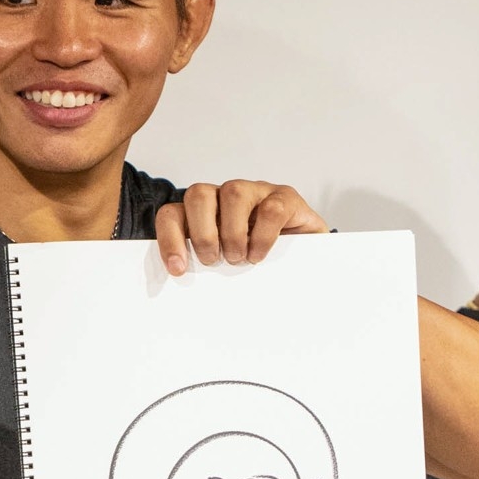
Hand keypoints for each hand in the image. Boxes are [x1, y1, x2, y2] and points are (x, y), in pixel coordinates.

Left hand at [155, 181, 326, 275]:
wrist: (308, 258)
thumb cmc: (259, 261)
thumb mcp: (227, 265)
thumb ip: (207, 267)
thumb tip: (185, 286)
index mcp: (204, 213)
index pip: (173, 214)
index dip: (169, 238)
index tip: (178, 269)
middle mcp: (226, 197)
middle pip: (198, 194)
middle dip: (202, 232)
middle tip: (212, 260)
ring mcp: (256, 192)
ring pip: (233, 193)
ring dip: (232, 232)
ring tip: (238, 258)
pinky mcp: (285, 197)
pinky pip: (270, 207)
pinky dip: (262, 235)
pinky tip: (260, 255)